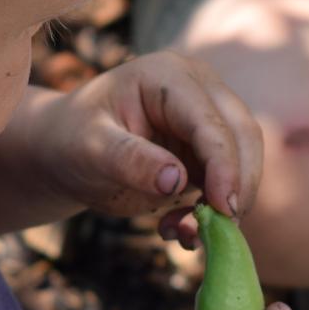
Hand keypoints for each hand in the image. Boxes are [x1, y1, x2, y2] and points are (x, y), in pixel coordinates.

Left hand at [32, 52, 264, 244]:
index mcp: (169, 76)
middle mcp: (199, 89)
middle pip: (244, 135)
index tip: (223, 208)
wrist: (64, 152)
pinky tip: (176, 229)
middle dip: (238, 185)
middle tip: (221, 231)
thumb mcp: (90, 149)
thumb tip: (175, 179)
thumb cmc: (71, 141)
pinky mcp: (208, 151)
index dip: (224, 164)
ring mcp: (208, 118)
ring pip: (243, 162)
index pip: (211, 120)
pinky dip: (211, 213)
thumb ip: (129, 160)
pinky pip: (226, 184)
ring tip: (181, 234)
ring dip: (225, 205)